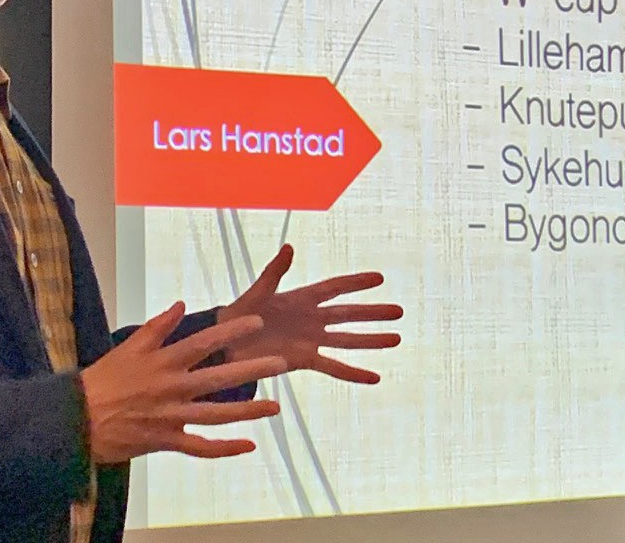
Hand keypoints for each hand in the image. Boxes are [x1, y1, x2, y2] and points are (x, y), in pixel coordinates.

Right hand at [80, 302, 285, 463]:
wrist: (75, 420)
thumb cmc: (100, 381)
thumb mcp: (127, 347)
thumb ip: (157, 327)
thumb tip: (180, 304)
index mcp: (163, 362)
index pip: (204, 343)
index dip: (232, 332)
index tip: (257, 323)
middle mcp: (172, 388)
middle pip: (219, 378)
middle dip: (252, 370)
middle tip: (282, 364)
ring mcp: (171, 416)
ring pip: (216, 414)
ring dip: (248, 411)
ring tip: (276, 407)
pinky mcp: (166, 440)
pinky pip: (200, 447)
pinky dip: (225, 449)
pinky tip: (248, 446)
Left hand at [217, 244, 401, 383]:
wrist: (224, 344)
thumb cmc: (239, 313)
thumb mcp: (258, 291)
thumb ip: (275, 272)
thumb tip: (289, 247)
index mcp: (302, 298)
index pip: (335, 288)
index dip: (356, 283)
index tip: (380, 278)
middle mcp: (312, 319)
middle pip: (349, 314)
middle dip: (373, 313)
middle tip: (399, 312)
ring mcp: (311, 340)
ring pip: (347, 340)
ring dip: (371, 341)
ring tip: (396, 339)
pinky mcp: (304, 360)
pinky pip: (334, 367)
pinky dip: (354, 373)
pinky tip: (375, 378)